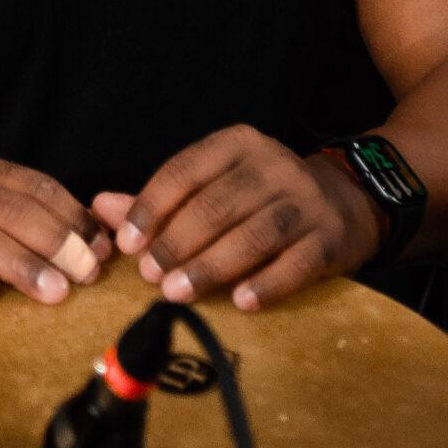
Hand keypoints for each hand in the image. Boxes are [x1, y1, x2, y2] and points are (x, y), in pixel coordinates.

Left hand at [91, 125, 383, 311]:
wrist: (347, 200)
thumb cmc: (262, 196)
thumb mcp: (215, 185)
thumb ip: (161, 200)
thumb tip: (101, 209)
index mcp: (237, 144)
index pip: (186, 170)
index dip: (153, 205)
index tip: (127, 241)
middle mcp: (273, 165)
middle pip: (217, 204)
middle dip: (178, 241)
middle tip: (149, 275)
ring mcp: (306, 201)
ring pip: (254, 233)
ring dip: (212, 265)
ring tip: (178, 292)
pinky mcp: (330, 238)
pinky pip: (296, 262)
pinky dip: (267, 283)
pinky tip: (241, 302)